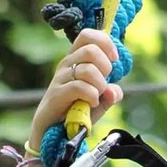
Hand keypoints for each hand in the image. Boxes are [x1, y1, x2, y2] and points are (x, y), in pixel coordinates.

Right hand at [29, 29, 123, 147]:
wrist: (52, 131)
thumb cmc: (75, 112)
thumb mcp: (98, 102)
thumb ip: (110, 95)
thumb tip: (115, 91)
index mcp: (76, 59)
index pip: (87, 35)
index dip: (105, 42)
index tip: (114, 58)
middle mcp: (67, 65)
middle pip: (91, 50)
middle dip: (105, 66)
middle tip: (104, 83)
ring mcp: (61, 78)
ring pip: (88, 69)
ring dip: (100, 85)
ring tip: (97, 97)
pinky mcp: (57, 94)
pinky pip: (80, 87)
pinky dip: (92, 96)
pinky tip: (91, 103)